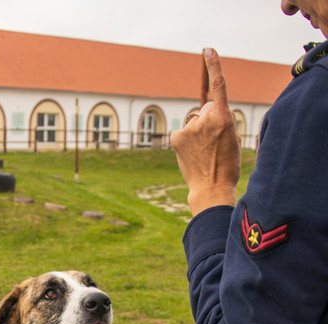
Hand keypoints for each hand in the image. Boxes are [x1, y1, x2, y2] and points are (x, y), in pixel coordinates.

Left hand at [171, 48, 240, 216]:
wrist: (210, 187)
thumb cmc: (226, 165)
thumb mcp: (232, 137)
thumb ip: (220, 119)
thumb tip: (202, 111)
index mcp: (224, 118)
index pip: (218, 86)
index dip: (213, 65)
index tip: (207, 50)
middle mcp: (205, 119)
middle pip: (207, 108)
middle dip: (209, 119)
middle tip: (214, 142)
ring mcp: (189, 128)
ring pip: (194, 121)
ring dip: (197, 130)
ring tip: (203, 151)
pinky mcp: (177, 136)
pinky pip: (182, 131)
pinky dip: (185, 139)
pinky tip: (191, 153)